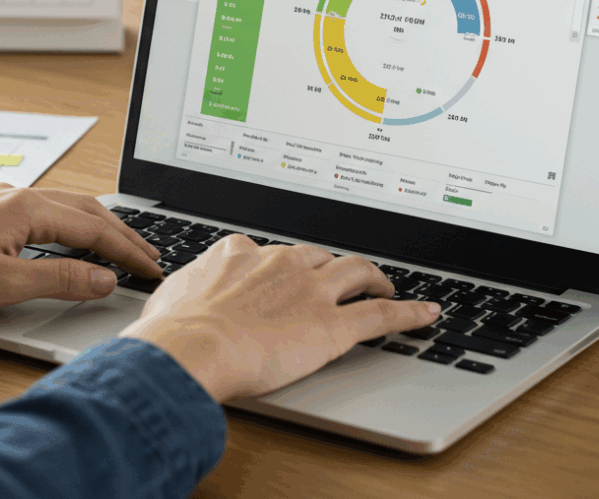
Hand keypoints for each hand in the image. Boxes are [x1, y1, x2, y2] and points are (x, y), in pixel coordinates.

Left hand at [0, 184, 161, 320]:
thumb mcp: (4, 285)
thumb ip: (60, 280)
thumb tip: (103, 278)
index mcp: (26, 207)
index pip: (94, 228)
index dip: (127, 251)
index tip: (151, 269)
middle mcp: (14, 196)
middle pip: (84, 210)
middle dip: (120, 234)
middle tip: (148, 256)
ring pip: (62, 208)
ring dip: (95, 227)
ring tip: (118, 246)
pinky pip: (40, 213)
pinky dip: (67, 226)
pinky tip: (65, 239)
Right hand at [120, 235, 440, 402]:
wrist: (190, 347)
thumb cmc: (173, 330)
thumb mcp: (172, 295)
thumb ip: (187, 288)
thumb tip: (179, 295)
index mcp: (240, 253)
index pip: (269, 251)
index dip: (281, 264)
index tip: (283, 273)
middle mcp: (280, 263)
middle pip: (318, 256)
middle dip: (330, 266)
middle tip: (339, 278)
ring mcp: (310, 291)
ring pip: (356, 272)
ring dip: (374, 277)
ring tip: (384, 285)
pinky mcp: (332, 325)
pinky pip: (381, 313)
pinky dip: (408, 311)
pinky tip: (426, 312)